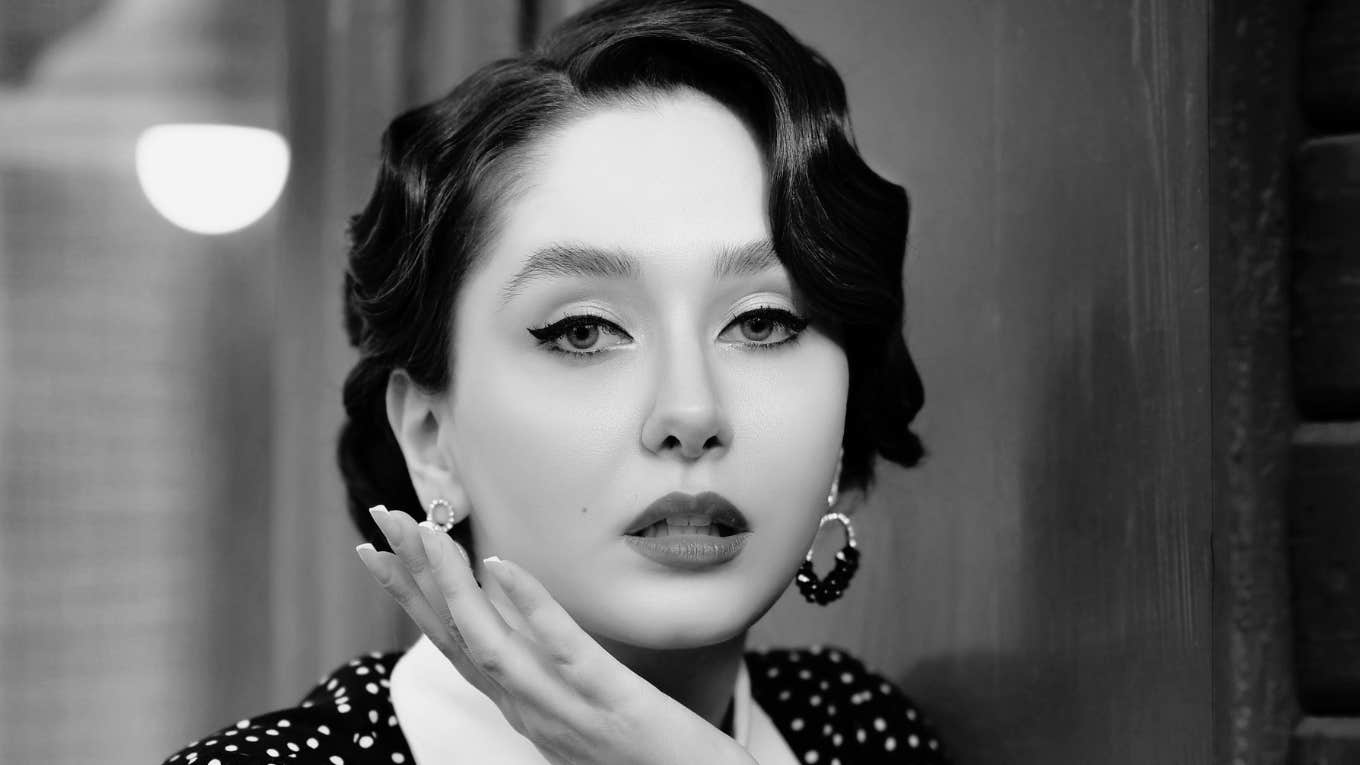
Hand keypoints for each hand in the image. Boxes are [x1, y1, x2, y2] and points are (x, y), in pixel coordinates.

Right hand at [356, 506, 756, 764]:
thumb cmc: (650, 757)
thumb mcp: (581, 713)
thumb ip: (546, 675)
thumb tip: (518, 616)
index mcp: (523, 710)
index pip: (453, 646)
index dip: (411, 599)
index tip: (377, 552)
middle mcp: (531, 712)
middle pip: (457, 638)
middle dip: (413, 577)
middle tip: (382, 517)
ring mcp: (567, 711)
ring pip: (491, 645)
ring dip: (452, 587)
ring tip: (427, 532)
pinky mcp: (613, 704)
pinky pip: (564, 652)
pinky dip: (530, 607)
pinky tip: (502, 565)